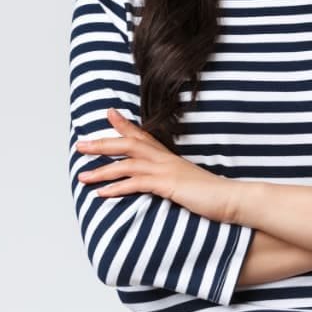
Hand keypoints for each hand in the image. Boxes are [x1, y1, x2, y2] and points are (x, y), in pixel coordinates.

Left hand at [75, 108, 234, 221]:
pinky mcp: (167, 184)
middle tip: (80, 144)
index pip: (142, 136)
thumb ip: (172, 179)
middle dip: (102, 144)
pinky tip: (102, 194)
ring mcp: (165, 170)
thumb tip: (162, 182)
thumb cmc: (211, 194)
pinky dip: (117, 187)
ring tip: (82, 176)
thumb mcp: (187, 182)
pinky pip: (137, 182)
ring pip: (127, 163)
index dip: (124, 124)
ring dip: (102, 170)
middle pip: (127, 144)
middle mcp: (164, 159)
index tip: (109, 113)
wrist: (231, 198)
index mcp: (168, 157)